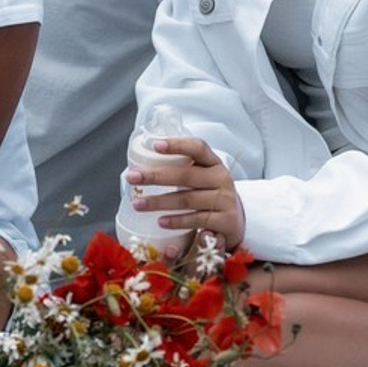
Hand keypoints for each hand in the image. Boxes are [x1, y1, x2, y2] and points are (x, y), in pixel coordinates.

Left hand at [127, 135, 245, 250]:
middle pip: (186, 175)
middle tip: (132, 177)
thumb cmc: (209, 194)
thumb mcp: (203, 177)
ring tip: (138, 204)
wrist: (235, 222)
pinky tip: (160, 221)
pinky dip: (177, 221)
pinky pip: (196, 219)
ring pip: (187, 199)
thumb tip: (141, 167)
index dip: (177, 145)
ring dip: (159, 202)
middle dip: (156, 176)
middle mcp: (222, 178)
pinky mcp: (226, 221)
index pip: (197, 148)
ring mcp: (225, 200)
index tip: (155, 145)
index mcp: (214, 163)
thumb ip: (182, 169)